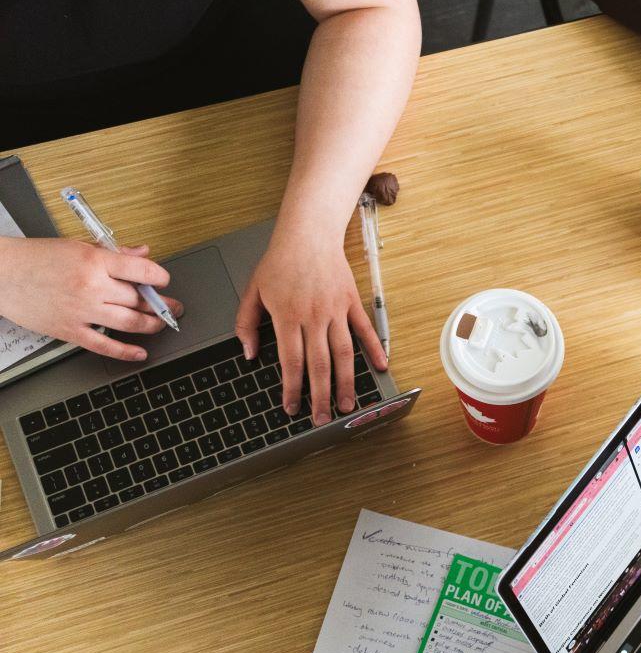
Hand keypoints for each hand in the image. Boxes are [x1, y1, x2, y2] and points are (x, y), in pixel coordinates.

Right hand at [0, 237, 181, 361]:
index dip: (160, 278)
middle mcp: (91, 287)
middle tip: (172, 307)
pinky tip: (140, 352)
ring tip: (161, 323)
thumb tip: (143, 253)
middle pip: (139, 299)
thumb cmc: (37, 258)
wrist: (2, 274)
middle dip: (161, 304)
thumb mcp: (78, 245)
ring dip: (152, 325)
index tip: (164, 282)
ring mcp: (82, 311)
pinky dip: (126, 352)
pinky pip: (104, 345)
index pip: (142, 270)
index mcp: (95, 262)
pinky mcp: (70, 331)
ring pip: (130, 322)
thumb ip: (114, 252)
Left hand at [234, 225, 386, 426]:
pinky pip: (365, 330)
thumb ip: (247, 324)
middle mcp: (314, 317)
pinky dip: (374, 349)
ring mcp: (336, 310)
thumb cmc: (279, 262)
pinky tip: (381, 366)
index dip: (292, 388)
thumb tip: (250, 354)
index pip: (291, 361)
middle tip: (322, 419)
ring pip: (343, 353)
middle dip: (320, 395)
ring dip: (346, 382)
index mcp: (288, 316)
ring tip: (347, 405)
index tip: (292, 408)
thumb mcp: (253, 291)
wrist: (308, 234)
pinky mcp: (351, 303)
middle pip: (319, 364)